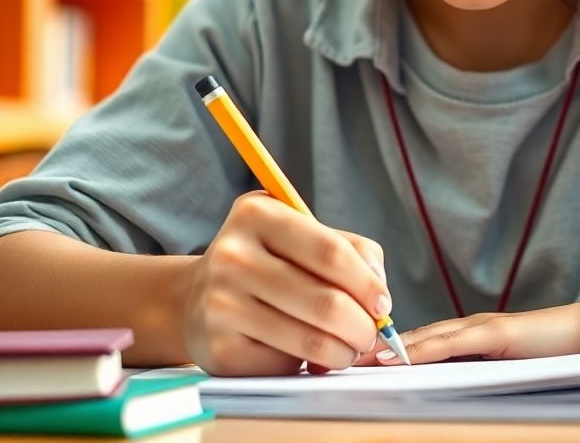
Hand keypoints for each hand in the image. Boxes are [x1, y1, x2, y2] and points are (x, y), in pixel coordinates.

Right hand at [180, 191, 389, 375]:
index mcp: (257, 214)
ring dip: (343, 353)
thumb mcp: (302, 234)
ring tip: (349, 350)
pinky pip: (284, 366)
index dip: (367, 284)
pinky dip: (306, 366)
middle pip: (325, 302)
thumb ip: (352, 251)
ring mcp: (221, 304)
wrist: (196, 297)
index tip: (382, 304)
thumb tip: (379, 298)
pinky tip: (305, 356)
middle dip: (362, 327)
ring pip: (309, 340)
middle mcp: (233, 256)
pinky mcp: (218, 351)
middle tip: (371, 335)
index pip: (331, 252)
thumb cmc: (268, 261)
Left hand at [356, 300, 579, 365]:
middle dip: (376, 348)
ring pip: (426, 337)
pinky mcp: (498, 333)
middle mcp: (467, 329)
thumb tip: (438, 396)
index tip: (349, 364)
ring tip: (358, 358)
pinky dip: (426, 348)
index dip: (383, 354)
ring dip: (392, 348)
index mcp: (466, 340)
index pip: (416, 346)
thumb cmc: (549, 359)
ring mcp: (481, 328)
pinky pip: (455, 341)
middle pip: (412, 339)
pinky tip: (403, 355)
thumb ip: (472, 378)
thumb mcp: (502, 375)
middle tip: (338, 357)